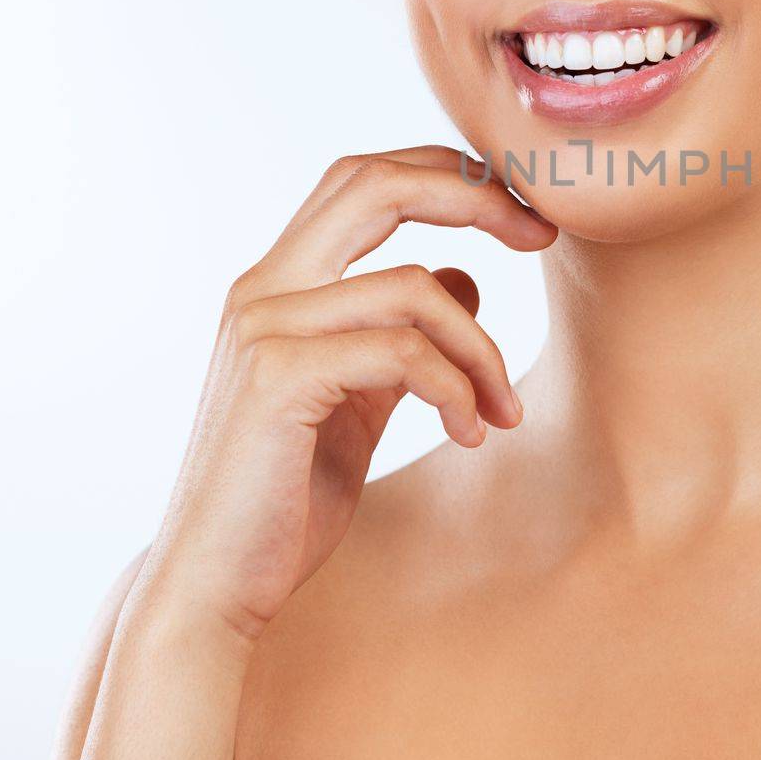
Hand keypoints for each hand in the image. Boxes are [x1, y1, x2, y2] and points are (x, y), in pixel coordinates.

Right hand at [137, 146, 556, 643]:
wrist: (215, 586)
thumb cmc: (287, 497)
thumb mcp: (362, 401)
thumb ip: (402, 336)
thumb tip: (466, 277)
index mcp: (279, 284)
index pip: (363, 178)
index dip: (445, 174)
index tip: (522, 210)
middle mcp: (262, 289)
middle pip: (376, 183)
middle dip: (474, 194)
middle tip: (545, 233)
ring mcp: (264, 329)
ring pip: (413, 286)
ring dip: (483, 348)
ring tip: (504, 409)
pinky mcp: (277, 379)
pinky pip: (401, 351)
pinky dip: (456, 388)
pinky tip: (471, 432)